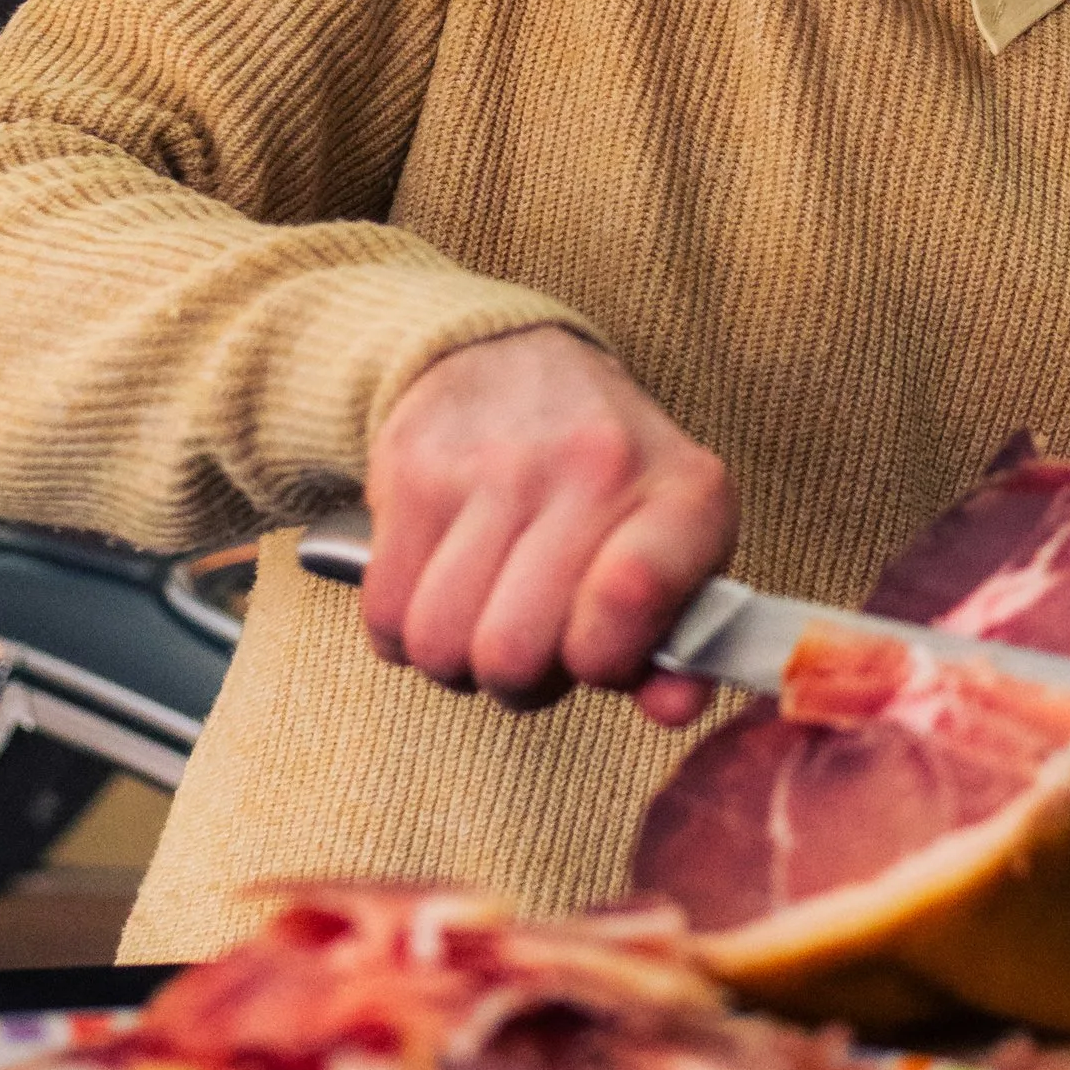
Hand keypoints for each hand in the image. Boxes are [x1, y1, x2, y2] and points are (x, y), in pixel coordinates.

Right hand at [360, 328, 736, 722]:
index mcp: (683, 494)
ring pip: (441, 645)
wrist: (514, 360)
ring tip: (489, 615)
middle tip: (535, 641)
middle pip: (515, 655)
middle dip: (519, 679)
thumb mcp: (678, 548)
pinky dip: (405, 630)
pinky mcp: (415, 470)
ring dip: (457, 658)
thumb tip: (672, 709)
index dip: (605, 657)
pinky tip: (441, 591)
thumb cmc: (611, 483)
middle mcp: (594, 467)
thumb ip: (683, 645)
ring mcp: (497, 466)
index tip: (598, 653)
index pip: (634, 595)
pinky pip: (386, 616)